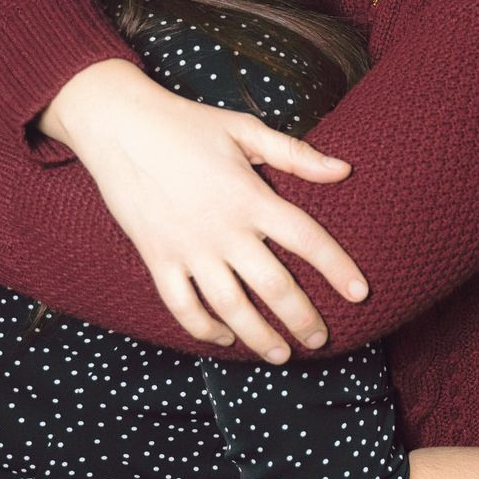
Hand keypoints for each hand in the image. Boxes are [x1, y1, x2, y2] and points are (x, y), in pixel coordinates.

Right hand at [41, 60, 367, 358]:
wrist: (119, 126)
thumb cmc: (187, 123)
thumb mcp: (245, 129)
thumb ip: (295, 154)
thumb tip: (344, 169)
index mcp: (250, 197)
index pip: (306, 239)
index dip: (337, 268)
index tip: (360, 292)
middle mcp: (223, 230)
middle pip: (273, 286)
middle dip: (301, 319)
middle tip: (320, 340)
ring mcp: (188, 249)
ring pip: (230, 308)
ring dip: (258, 337)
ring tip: (280, 354)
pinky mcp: (157, 259)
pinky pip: (183, 307)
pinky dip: (204, 330)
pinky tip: (225, 338)